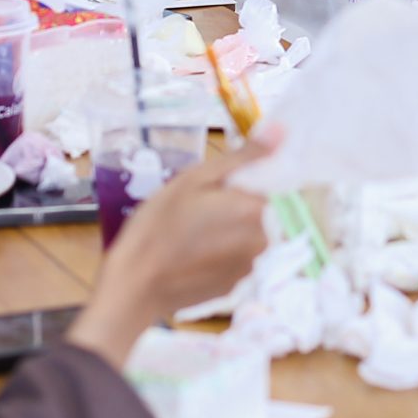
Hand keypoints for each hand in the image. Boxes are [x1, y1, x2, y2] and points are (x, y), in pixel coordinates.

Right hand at [72, 136, 277, 362]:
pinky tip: (193, 254)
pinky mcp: (237, 287)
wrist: (135, 285)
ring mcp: (251, 268)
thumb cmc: (159, 225)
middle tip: (197, 209)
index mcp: (257, 210)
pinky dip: (221, 253)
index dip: (241, 181)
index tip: (214, 188)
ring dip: (229, 230)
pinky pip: (237, 259)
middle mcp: (265, 241)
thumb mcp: (195, 179)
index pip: (268, 183)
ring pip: (248, 235)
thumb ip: (243, 157)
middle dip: (236, 205)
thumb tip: (282, 130)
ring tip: (192, 232)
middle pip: (260, 211)